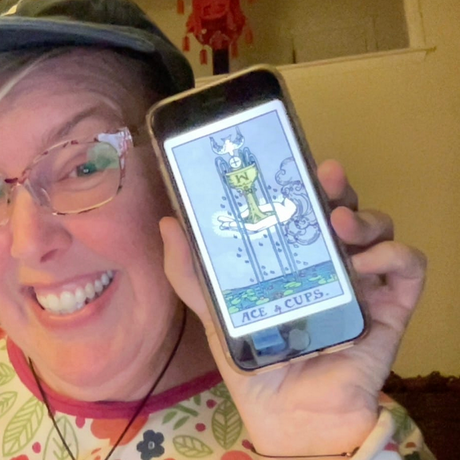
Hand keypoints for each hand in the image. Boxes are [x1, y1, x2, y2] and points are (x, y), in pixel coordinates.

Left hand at [160, 159, 426, 456]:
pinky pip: (408, 268)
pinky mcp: (390, 308)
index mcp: (295, 258)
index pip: (304, 209)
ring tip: (339, 223)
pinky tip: (367, 260)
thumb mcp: (216, 310)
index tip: (294, 164)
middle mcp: (331, 263)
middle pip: (345, 210)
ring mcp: (363, 283)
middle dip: (338, 189)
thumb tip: (169, 225)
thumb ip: (191, 272)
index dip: (304, 184)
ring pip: (380, 229)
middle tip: (326, 177)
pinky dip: (394, 254)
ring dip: (365, 217)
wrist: (287, 413)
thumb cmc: (256, 358)